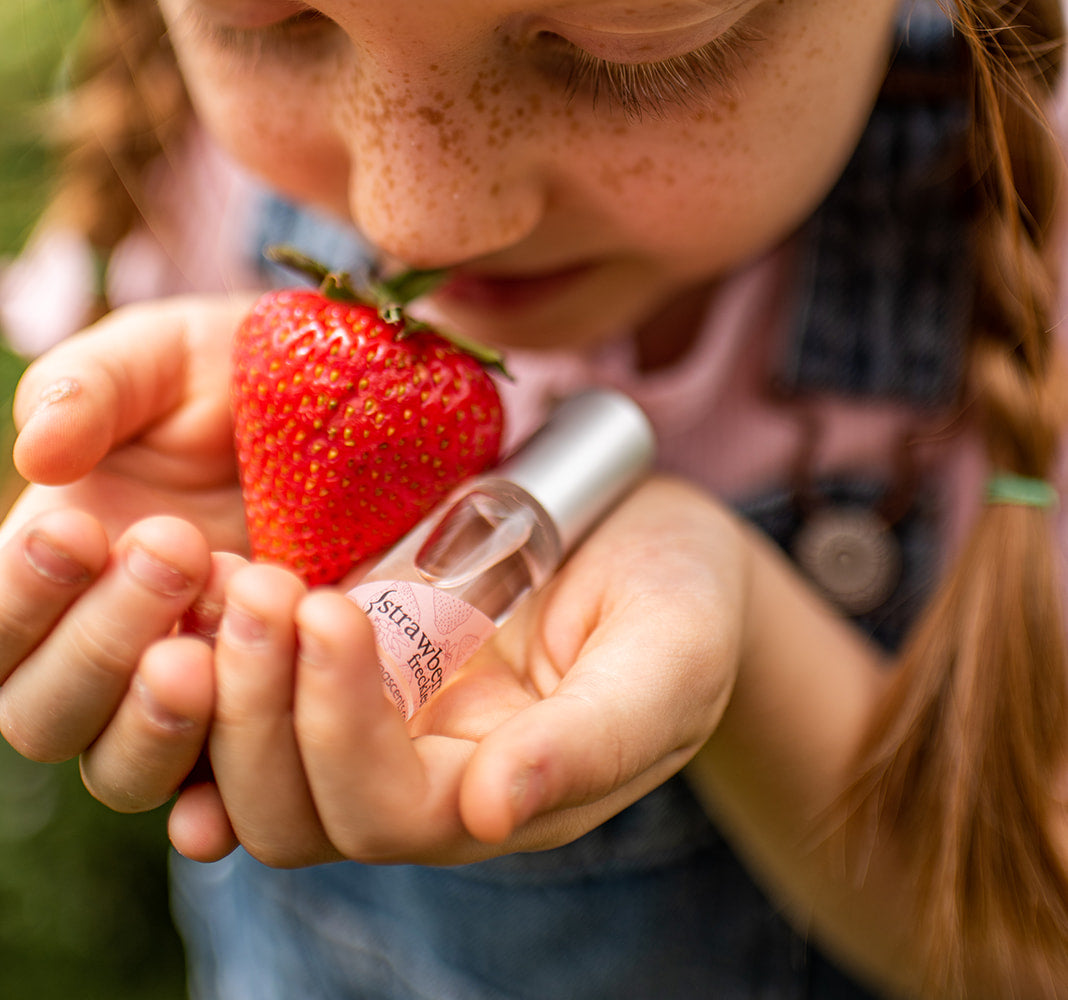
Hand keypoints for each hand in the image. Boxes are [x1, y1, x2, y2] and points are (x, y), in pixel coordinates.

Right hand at [0, 296, 253, 795]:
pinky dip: (221, 797)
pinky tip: (234, 787)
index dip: (19, 596)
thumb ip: (92, 387)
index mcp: (47, 570)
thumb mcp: (163, 357)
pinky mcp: (264, 719)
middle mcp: (97, 651)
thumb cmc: (230, 377)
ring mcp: (182, 694)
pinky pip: (227, 800)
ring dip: (159, 714)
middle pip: (42, 714)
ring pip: (121, 768)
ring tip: (217, 630)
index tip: (80, 528)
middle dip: (100, 640)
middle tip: (178, 546)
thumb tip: (39, 451)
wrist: (353, 402)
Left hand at [161, 476, 748, 866]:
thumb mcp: (669, 654)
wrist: (652, 534)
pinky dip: (213, 652)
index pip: (387, 813)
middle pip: (292, 808)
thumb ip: (596, 737)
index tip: (329, 608)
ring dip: (224, 679)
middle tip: (257, 586)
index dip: (340, 728)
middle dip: (258, 707)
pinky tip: (201, 585)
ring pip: (250, 761)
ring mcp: (372, 718)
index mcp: (498, 795)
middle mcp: (418, 777)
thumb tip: (492, 812)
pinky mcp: (344, 654)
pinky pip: (250, 687)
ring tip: (231, 575)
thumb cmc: (680, 596)